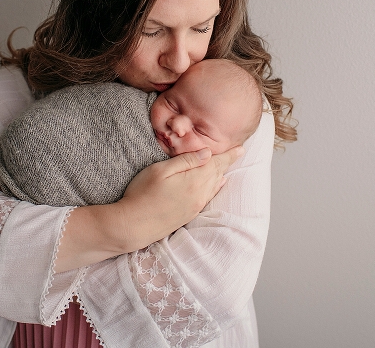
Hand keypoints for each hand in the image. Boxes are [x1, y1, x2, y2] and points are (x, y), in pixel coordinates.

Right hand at [53, 146, 243, 272]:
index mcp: (194, 181)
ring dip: (222, 175)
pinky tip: (218, 184)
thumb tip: (207, 153)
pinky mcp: (189, 215)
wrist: (133, 225)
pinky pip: (209, 197)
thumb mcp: (160, 170)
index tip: (241, 149)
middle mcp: (199, 195)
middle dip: (227, 163)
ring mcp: (195, 207)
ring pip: (214, 186)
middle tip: (238, 153)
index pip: (216, 164)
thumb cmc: (142, 193)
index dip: (229, 155)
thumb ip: (186, 161)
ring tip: (228, 166)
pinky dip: (216, 187)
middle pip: (217, 175)